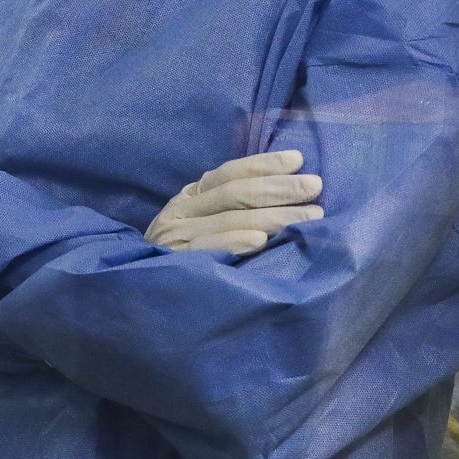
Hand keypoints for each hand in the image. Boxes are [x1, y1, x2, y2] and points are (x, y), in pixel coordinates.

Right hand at [147, 150, 323, 256]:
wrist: (143, 298)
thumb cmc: (188, 262)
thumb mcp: (203, 227)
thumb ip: (230, 209)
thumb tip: (286, 188)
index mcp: (188, 198)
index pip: (228, 173)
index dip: (263, 165)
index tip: (298, 160)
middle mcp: (179, 212)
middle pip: (234, 193)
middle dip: (279, 188)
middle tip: (315, 187)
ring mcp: (174, 238)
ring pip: (229, 219)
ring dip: (272, 216)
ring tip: (310, 217)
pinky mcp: (174, 263)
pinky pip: (208, 249)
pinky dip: (234, 242)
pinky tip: (261, 241)